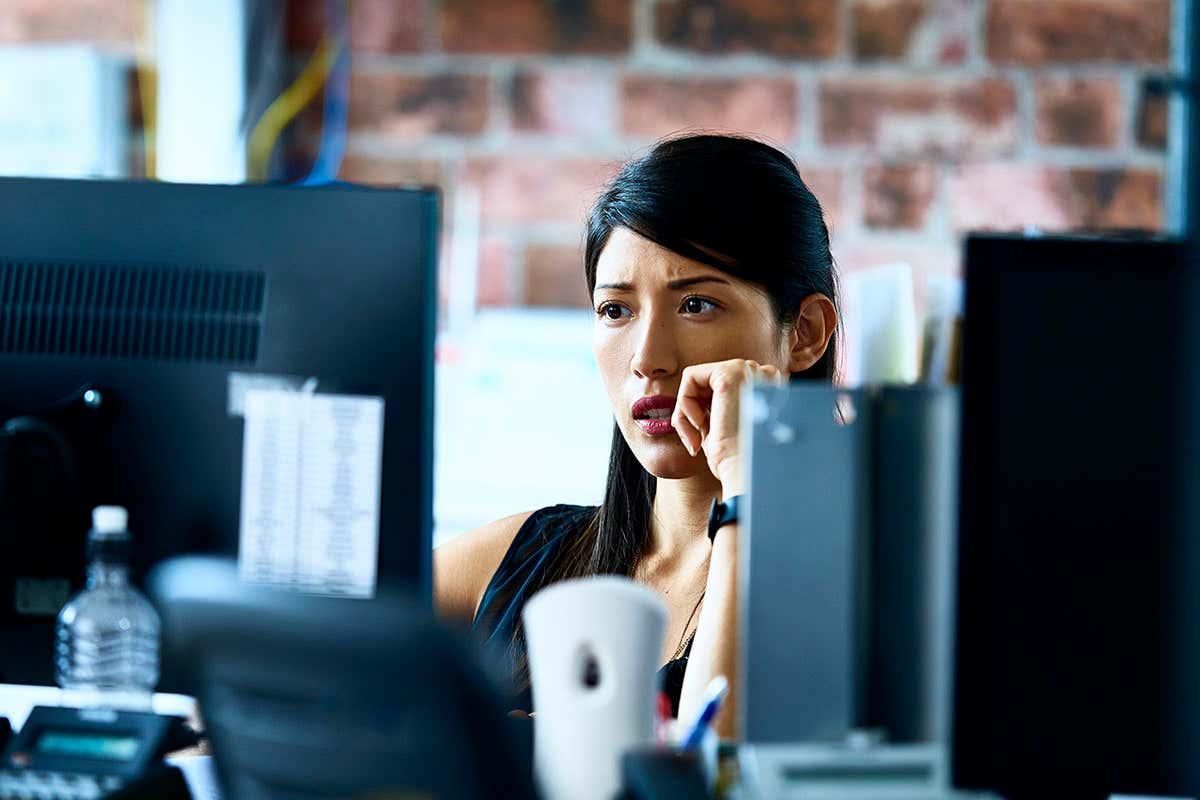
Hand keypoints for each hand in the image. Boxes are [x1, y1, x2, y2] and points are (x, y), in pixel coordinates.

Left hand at [671, 359, 785, 496]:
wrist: (745, 471)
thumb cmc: (736, 459)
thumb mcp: (725, 428)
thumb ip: (714, 408)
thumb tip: (694, 404)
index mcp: (764, 386)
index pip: (719, 389)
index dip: (703, 412)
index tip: (700, 442)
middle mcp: (760, 373)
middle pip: (707, 382)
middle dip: (692, 412)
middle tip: (694, 442)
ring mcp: (747, 371)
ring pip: (696, 380)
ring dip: (687, 412)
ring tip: (696, 438)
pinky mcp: (729, 374)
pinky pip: (690, 377)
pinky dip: (684, 403)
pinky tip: (698, 424)